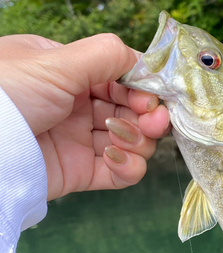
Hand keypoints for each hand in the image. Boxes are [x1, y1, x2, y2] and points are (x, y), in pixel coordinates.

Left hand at [0, 34, 169, 200]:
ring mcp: (82, 142)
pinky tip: (115, 159)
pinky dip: (128, 168)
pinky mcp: (83, 173)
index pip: (122, 81)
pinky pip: (122, 174)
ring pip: (133, 143)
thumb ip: (105, 55)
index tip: (151, 98)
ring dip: (138, 142)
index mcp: (72, 76)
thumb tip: (145, 61)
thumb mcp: (55, 63)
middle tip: (153, 122)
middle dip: (148, 117)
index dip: (143, 90)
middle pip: (133, 113)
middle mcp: (80, 107)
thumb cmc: (10, 93)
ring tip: (121, 138)